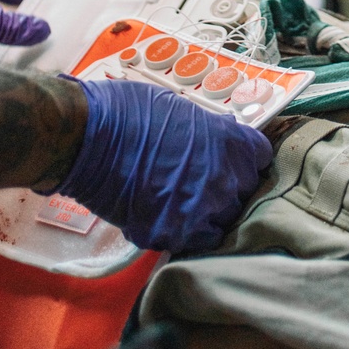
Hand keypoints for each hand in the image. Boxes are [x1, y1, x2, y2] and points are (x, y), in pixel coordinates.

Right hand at [57, 78, 272, 252]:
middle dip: (226, 188)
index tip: (231, 160)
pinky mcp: (170, 235)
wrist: (88, 137)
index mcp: (231, 143)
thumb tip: (215, 137)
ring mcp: (200, 211)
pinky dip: (183, 232)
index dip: (244, 159)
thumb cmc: (129, 111)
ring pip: (221, 222)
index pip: (260, 159)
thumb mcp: (180, 107)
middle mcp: (224, 180)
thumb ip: (207, 130)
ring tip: (183, 203)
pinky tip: (165, 217)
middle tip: (202, 182)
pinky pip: (191, 241)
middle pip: (244, 194)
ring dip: (208, 214)